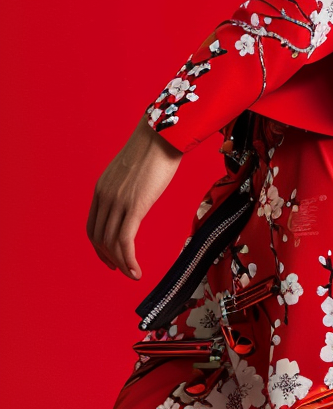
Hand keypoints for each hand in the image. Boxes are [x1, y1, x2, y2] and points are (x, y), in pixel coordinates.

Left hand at [86, 116, 182, 278]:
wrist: (163, 134)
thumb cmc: (156, 147)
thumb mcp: (134, 169)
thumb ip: (130, 185)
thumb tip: (139, 193)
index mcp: (102, 188)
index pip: (93, 226)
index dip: (99, 246)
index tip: (111, 256)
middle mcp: (105, 196)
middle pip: (99, 238)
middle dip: (108, 258)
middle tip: (121, 269)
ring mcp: (118, 201)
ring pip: (111, 243)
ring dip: (121, 263)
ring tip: (132, 274)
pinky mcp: (134, 205)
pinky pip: (125, 240)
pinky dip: (128, 260)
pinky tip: (136, 269)